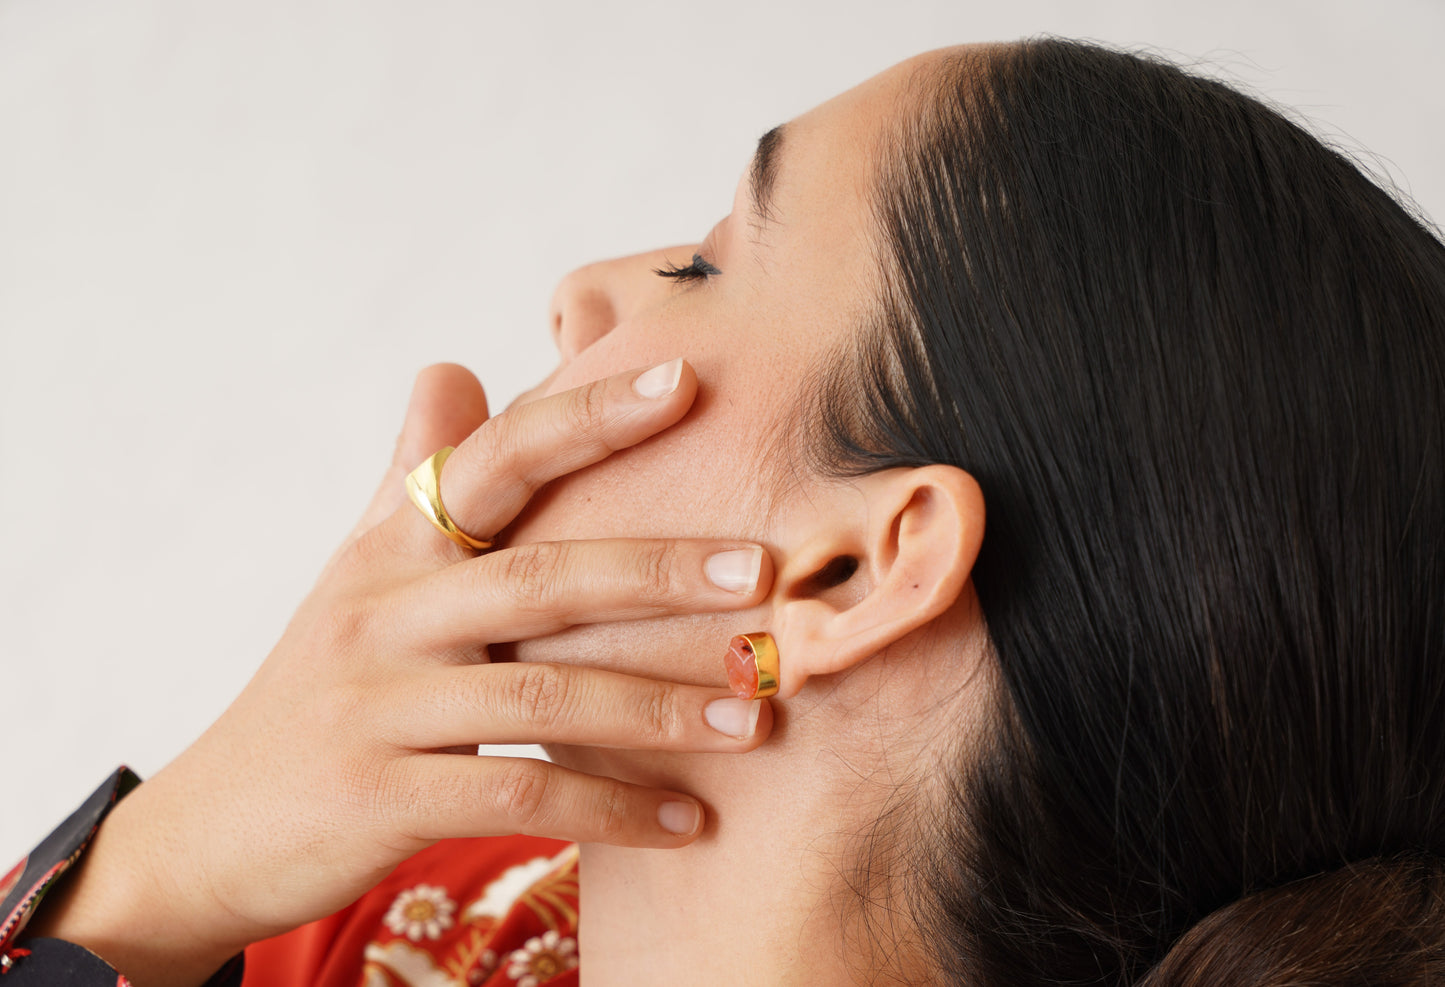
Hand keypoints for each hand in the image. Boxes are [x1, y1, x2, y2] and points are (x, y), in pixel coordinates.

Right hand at [28, 359, 771, 984]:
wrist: (213, 829)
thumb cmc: (321, 687)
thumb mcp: (359, 573)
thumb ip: (413, 477)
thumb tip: (453, 365)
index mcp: (392, 547)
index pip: (495, 458)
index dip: (588, 416)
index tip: (686, 382)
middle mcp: (384, 611)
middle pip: (539, 576)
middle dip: (659, 570)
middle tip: (764, 571)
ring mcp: (378, 704)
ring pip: (543, 693)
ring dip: (659, 706)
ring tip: (755, 714)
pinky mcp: (380, 796)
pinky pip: (521, 797)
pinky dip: (614, 810)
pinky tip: (690, 822)